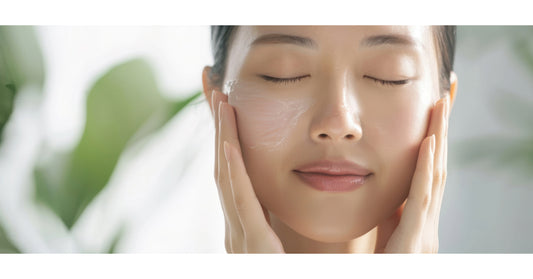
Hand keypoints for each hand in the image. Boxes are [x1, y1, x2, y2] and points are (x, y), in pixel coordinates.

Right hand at [211, 89, 284, 252]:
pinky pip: (242, 202)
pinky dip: (234, 171)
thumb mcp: (280, 246)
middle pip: (222, 169)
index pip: (231, 176)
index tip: (225, 109)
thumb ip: (275, 226)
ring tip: (222, 104)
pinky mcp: (255, 246)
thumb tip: (281, 203)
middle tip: (217, 92)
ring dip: (223, 138)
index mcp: (242, 228)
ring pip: (226, 178)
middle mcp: (234, 230)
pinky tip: (230, 145)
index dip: (226, 140)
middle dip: (219, 130)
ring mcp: (239, 238)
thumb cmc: (291, 277)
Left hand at [374, 95, 449, 252]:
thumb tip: (393, 193)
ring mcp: (426, 229)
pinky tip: (428, 142)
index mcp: (420, 217)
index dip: (435, 135)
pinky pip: (421, 198)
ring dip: (439, 136)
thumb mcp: (388, 236)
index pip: (430, 168)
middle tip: (448, 88)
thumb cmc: (385, 269)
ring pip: (436, 174)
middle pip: (438, 163)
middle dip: (444, 126)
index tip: (436, 105)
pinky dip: (426, 169)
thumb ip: (393, 215)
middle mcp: (429, 220)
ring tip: (441, 102)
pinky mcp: (415, 239)